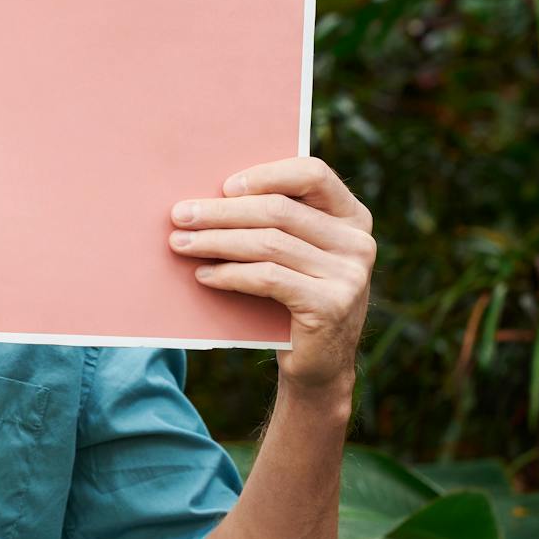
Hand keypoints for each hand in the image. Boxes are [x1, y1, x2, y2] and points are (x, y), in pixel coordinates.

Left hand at [168, 156, 374, 399]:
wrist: (318, 364)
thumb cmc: (293, 297)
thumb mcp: (294, 254)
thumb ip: (274, 222)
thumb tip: (207, 195)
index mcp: (352, 216)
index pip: (313, 173)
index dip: (266, 174)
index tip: (223, 185)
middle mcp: (358, 241)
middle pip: (279, 210)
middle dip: (222, 211)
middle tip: (180, 215)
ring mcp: (350, 274)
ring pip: (269, 243)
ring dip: (216, 241)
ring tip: (181, 243)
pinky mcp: (331, 304)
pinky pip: (268, 278)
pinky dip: (229, 274)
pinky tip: (204, 275)